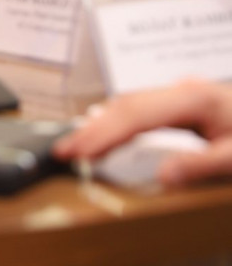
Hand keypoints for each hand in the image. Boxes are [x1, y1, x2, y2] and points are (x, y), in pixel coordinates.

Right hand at [53, 79, 231, 185]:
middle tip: (62, 151)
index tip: (76, 150)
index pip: (137, 113)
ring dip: (103, 126)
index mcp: (196, 97)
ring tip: (75, 147)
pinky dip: (119, 126)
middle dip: (93, 129)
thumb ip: (202, 164)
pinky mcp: (185, 107)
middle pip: (127, 105)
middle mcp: (185, 90)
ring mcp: (184, 95)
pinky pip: (143, 112)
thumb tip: (161, 175)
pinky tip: (106, 136)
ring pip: (132, 105)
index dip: (103, 132)